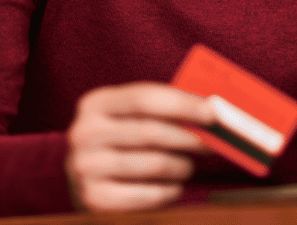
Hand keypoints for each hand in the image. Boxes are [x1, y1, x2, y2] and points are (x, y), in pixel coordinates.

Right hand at [65, 82, 214, 211]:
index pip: (145, 98)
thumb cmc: (120, 138)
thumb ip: (161, 108)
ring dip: (182, 166)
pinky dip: (170, 190)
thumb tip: (212, 107)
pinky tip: (173, 186)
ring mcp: (85, 166)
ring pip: (154, 164)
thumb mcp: (129, 115)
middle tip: (214, 141)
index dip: (183, 104)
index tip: (214, 112)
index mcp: (95, 103)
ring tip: (187, 166)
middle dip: (190, 137)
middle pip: (151, 132)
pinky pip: (148, 194)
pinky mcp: (93, 198)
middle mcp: (84, 132)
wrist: (82, 174)